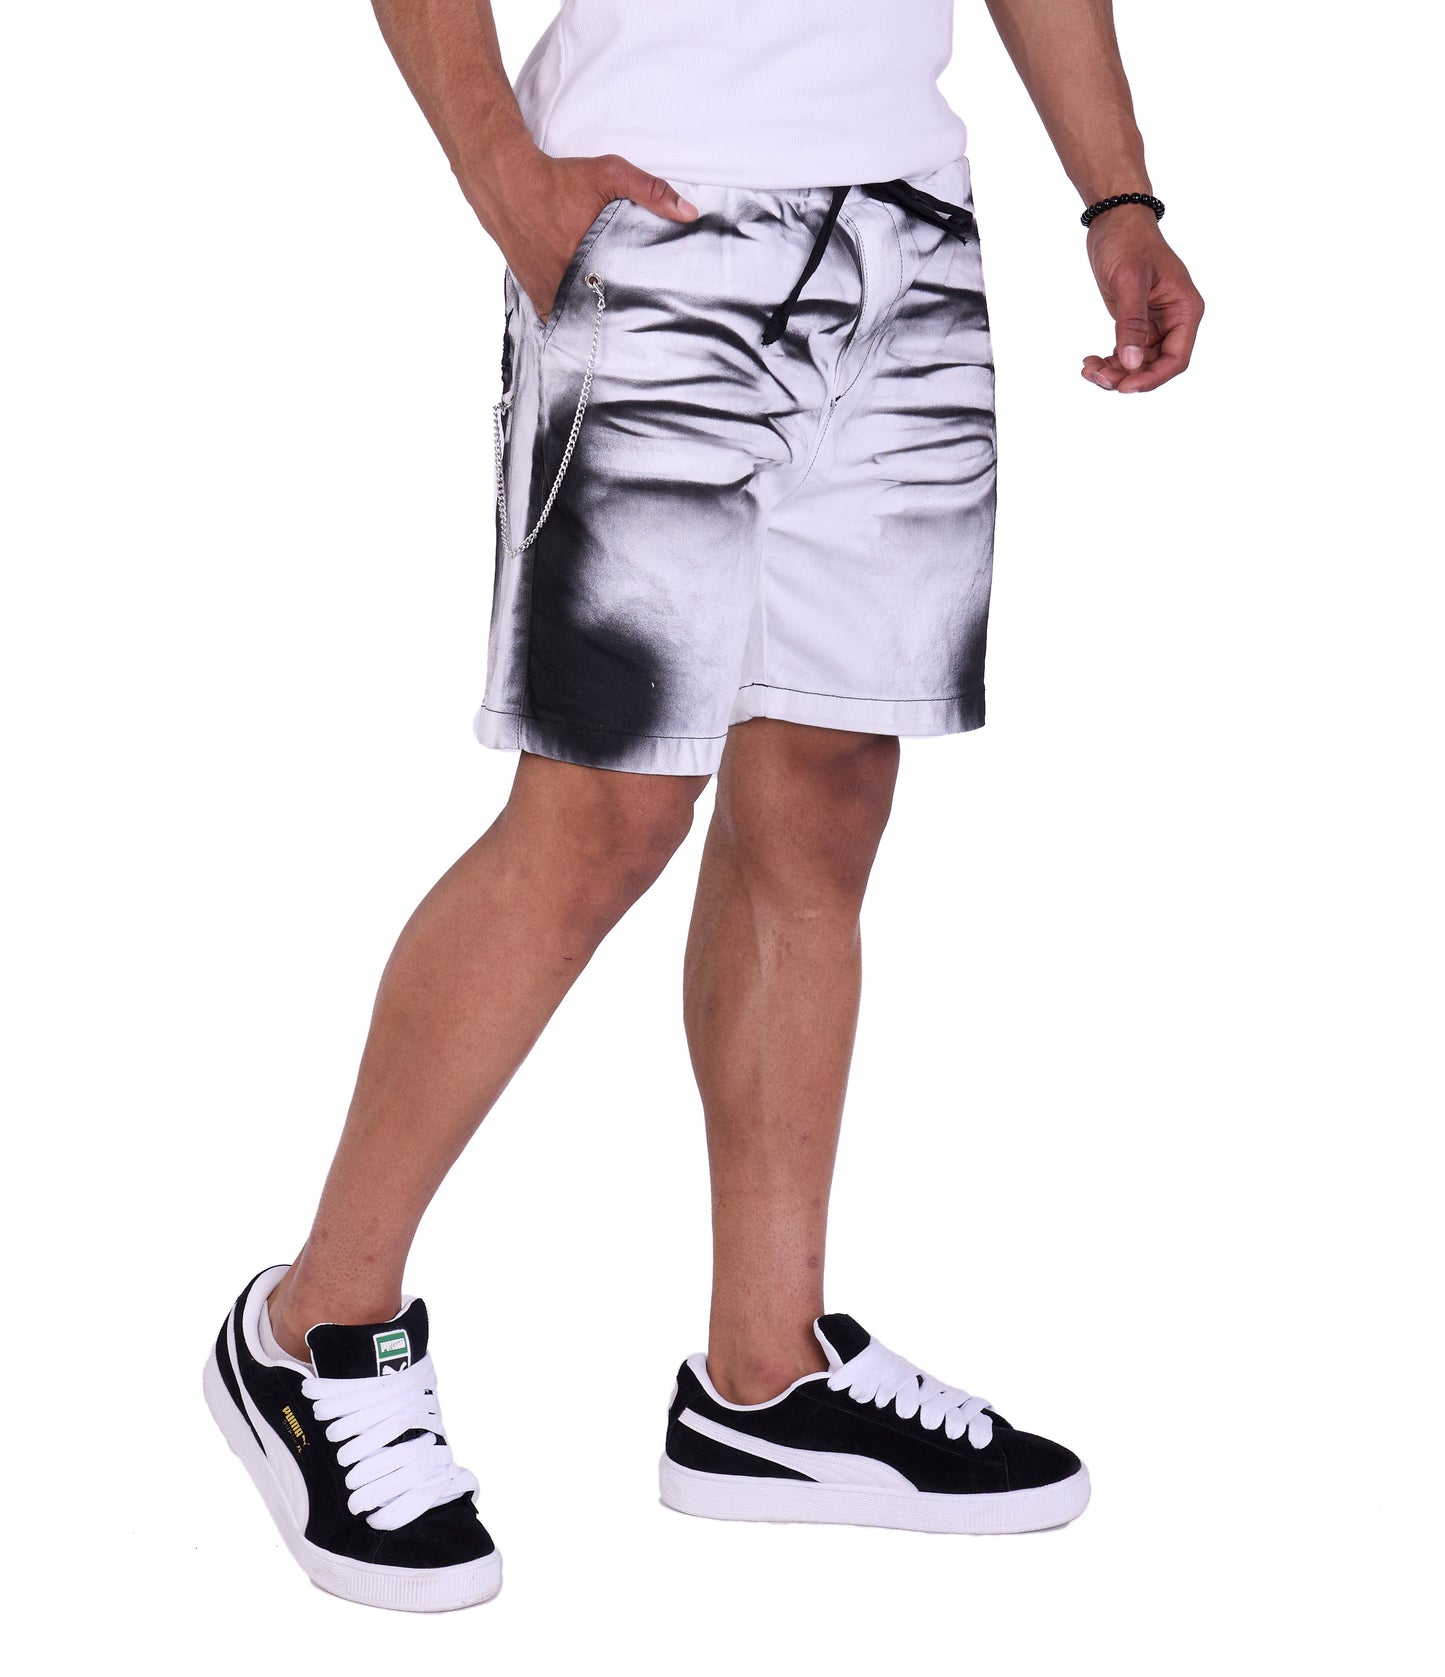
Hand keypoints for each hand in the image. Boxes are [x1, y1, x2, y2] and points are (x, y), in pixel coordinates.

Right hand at [480, 146, 697, 323]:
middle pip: (601, 314)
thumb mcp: (609, 174)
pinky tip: (586, 321)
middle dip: (619, 318)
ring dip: (595, 321)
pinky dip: (571, 320)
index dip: (639, 308)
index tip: (653, 313)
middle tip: (639, 323)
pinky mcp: (535, 293)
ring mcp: (547, 293)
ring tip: (615, 324)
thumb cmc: (559, 179)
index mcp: (587, 262)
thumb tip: (689, 214)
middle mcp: (565, 284)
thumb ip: (651, 191)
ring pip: (579, 320)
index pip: (623, 301)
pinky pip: (557, 318)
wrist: (507, 183)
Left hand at [1080, 206, 1203, 392]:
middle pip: (1156, 366)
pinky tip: (1089, 361)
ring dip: (1114, 372)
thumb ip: (1131, 323)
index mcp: (1185, 310)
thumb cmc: (1129, 242)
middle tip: (1096, 376)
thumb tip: (1131, 363)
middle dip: (1127, 376)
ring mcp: (1155, 323)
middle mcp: (1174, 320)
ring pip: (1138, 363)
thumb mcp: (1130, 281)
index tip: (1124, 387)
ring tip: (1088, 369)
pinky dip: (1109, 360)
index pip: (1176, 358)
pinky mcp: (1136, 323)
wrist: (1115, 221)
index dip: (1152, 378)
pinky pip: (1126, 352)